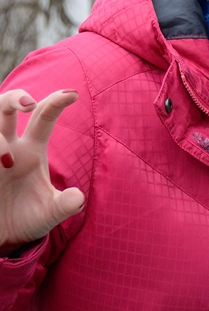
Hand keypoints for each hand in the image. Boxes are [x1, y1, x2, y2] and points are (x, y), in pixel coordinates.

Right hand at [0, 89, 82, 255]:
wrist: (2, 238)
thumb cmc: (27, 219)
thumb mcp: (49, 214)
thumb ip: (65, 205)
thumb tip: (77, 198)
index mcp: (32, 150)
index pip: (44, 118)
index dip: (56, 102)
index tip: (72, 93)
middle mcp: (9, 147)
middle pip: (6, 107)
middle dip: (15, 98)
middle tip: (28, 105)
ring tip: (6, 158)